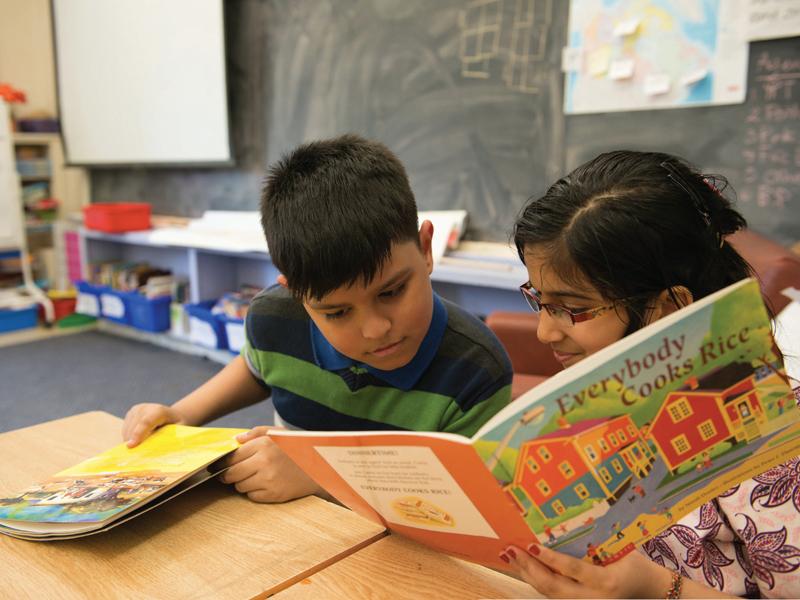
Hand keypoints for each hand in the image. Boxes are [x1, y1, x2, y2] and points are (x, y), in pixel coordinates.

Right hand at [122, 403, 184, 447]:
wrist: (172, 415)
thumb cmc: (177, 425)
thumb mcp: (179, 431)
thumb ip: (171, 439)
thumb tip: (163, 451)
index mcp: (159, 411)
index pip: (146, 422)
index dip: (138, 434)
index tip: (130, 446)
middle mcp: (145, 408)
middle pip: (134, 427)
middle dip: (133, 442)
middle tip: (134, 457)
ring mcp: (136, 410)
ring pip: (127, 430)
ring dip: (130, 441)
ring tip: (139, 449)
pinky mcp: (130, 413)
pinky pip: (125, 429)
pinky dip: (129, 438)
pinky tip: (138, 442)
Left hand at [218, 426, 322, 502]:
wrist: (319, 467)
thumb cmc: (296, 449)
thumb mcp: (278, 434)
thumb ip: (255, 433)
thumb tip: (235, 441)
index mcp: (263, 445)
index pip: (231, 457)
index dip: (222, 462)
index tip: (219, 466)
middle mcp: (264, 462)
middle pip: (231, 474)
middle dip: (228, 475)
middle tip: (231, 474)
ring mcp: (269, 479)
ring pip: (240, 486)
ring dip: (243, 483)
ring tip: (255, 477)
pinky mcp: (274, 494)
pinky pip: (252, 496)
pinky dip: (254, 492)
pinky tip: (265, 484)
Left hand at [503, 543, 670, 598]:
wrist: (651, 592)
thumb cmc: (636, 565)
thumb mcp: (622, 550)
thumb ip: (597, 542)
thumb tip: (567, 519)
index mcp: (606, 582)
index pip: (572, 570)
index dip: (550, 559)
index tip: (531, 546)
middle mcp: (593, 599)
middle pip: (554, 587)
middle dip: (529, 568)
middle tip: (511, 550)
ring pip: (550, 594)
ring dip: (528, 575)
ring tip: (510, 556)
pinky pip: (554, 597)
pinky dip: (537, 582)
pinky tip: (525, 568)